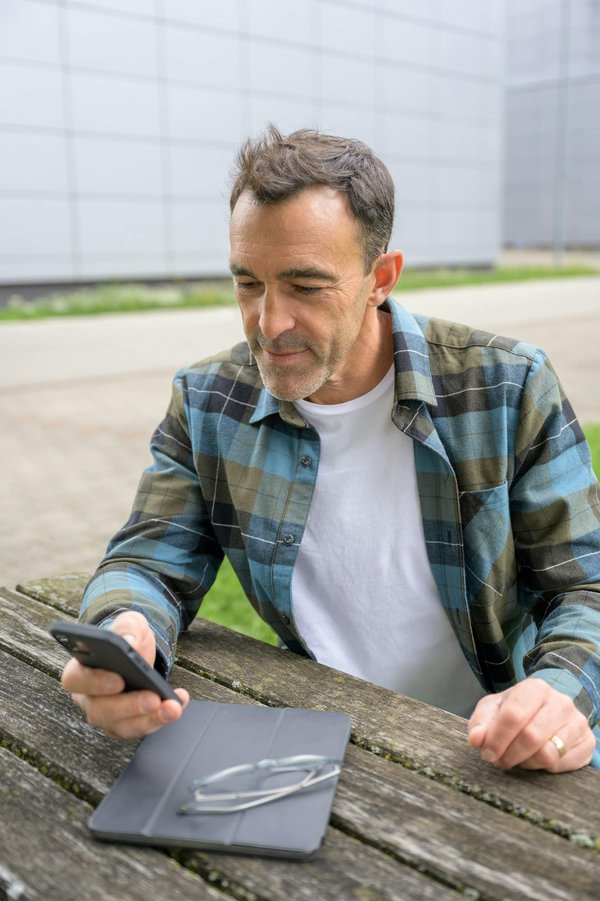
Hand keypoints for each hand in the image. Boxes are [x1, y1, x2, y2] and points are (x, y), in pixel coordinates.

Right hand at [61, 611, 188, 739]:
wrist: (139, 651)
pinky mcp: (123, 724)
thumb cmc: (126, 637)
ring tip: (173, 708)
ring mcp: (105, 714)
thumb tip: (130, 641)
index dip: (94, 682)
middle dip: (129, 707)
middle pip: (99, 710)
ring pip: (120, 726)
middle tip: (153, 699)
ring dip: (149, 719)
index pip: (74, 680)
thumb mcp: (128, 624)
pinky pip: (140, 728)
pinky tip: (177, 704)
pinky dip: (160, 718)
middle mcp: (87, 697)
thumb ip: (127, 627)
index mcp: (79, 669)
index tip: (118, 680)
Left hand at [467, 677, 594, 771]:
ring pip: (547, 754)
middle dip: (509, 754)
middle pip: (531, 736)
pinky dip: (542, 768)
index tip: (487, 753)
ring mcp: (577, 722)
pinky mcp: (586, 743)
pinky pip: (561, 765)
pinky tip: (534, 759)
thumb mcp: (493, 709)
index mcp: (535, 688)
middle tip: (499, 760)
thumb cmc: (516, 709)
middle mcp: (560, 702)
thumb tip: (476, 739)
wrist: (549, 710)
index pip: (514, 715)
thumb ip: (480, 723)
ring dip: (525, 763)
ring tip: (517, 758)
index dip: (497, 738)